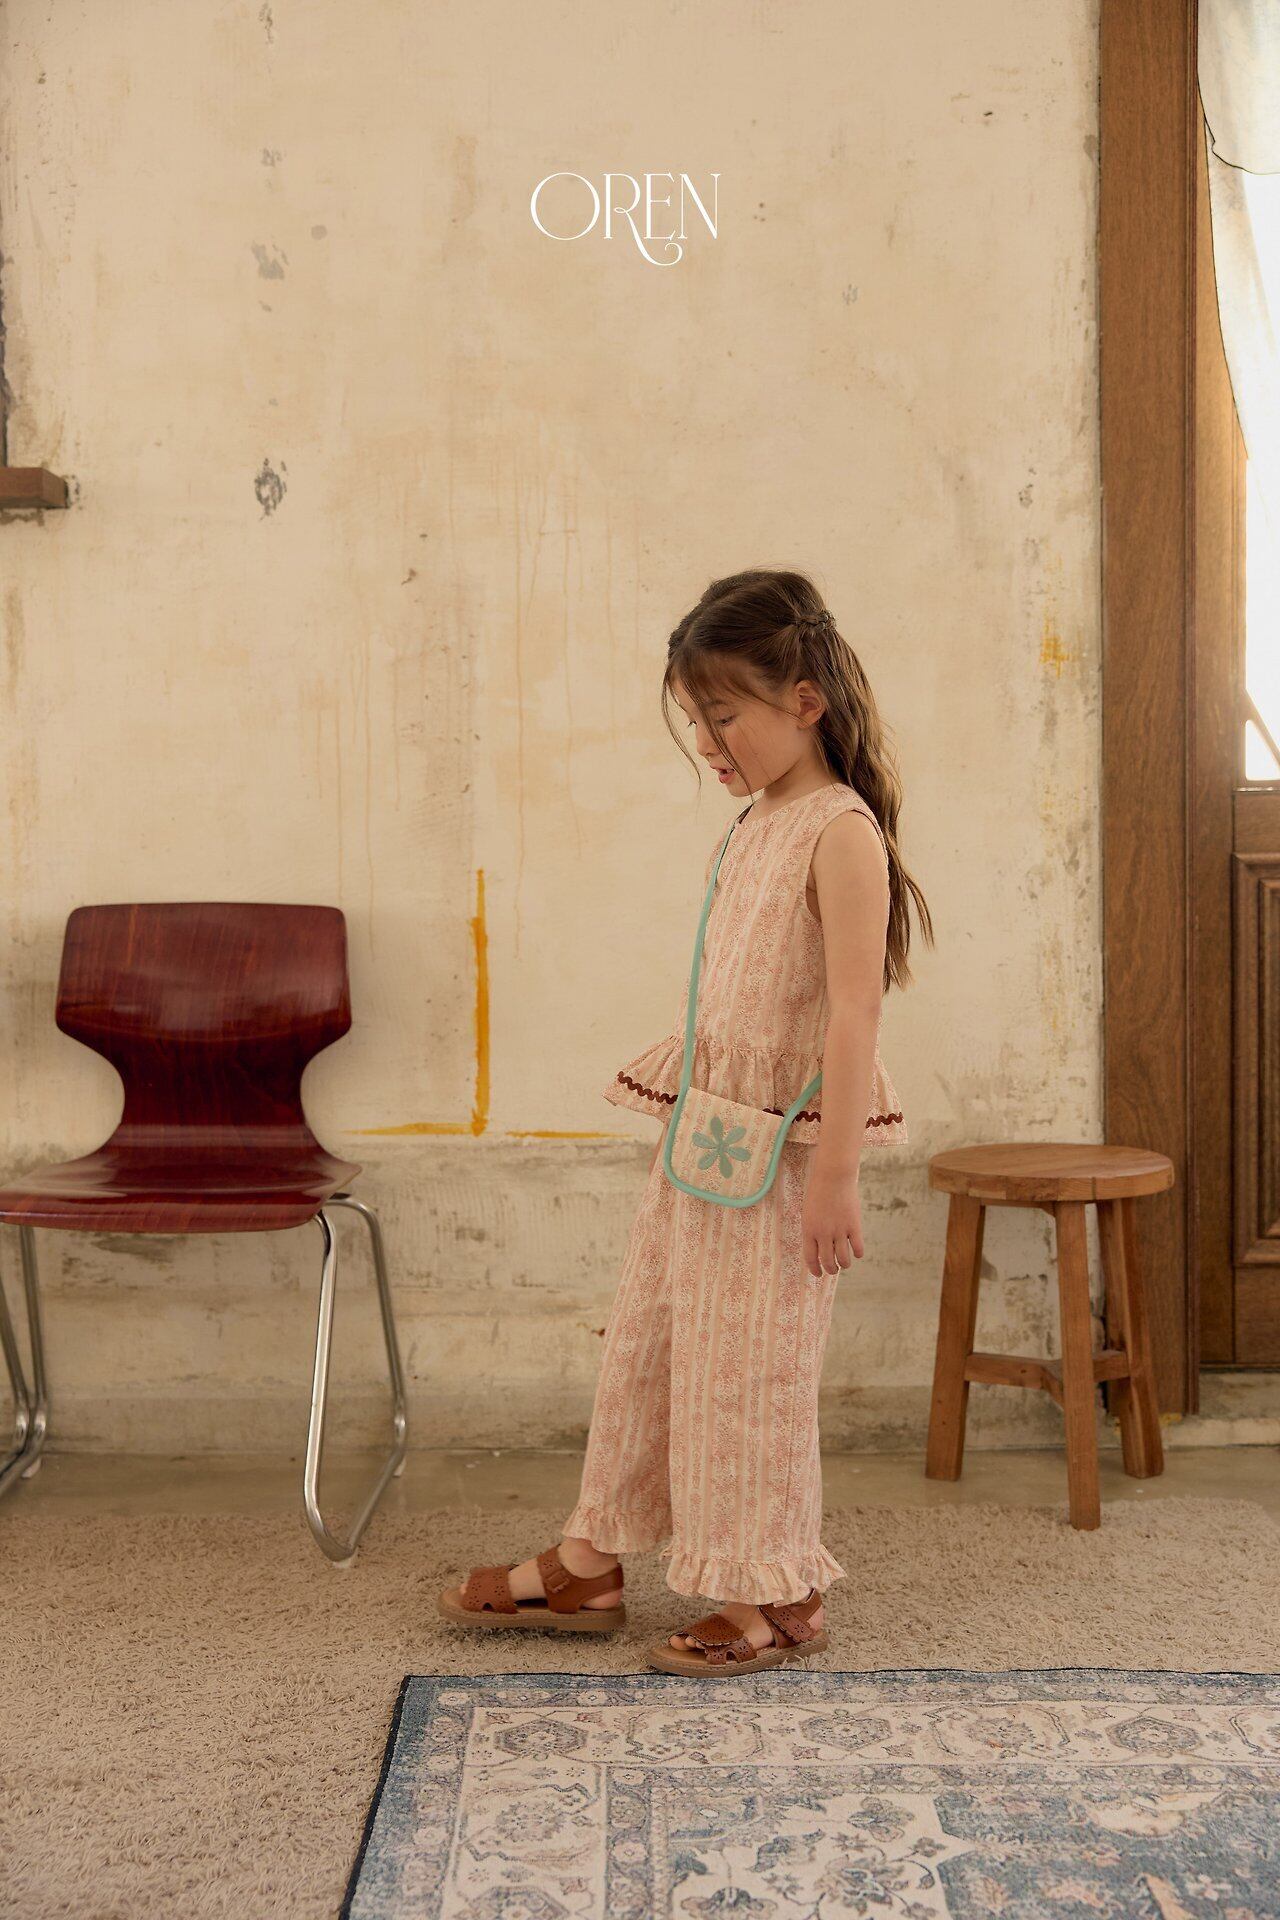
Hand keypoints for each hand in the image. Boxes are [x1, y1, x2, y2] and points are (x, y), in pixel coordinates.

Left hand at [802, 1161, 863, 1278]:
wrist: (833, 1176)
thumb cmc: (818, 1192)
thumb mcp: (808, 1212)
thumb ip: (812, 1230)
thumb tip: (819, 1248)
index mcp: (809, 1230)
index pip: (811, 1258)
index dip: (815, 1269)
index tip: (818, 1274)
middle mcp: (823, 1234)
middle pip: (827, 1261)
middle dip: (830, 1269)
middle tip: (833, 1269)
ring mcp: (839, 1230)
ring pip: (843, 1259)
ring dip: (844, 1265)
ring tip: (844, 1264)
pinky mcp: (854, 1226)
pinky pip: (858, 1248)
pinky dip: (857, 1253)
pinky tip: (856, 1252)